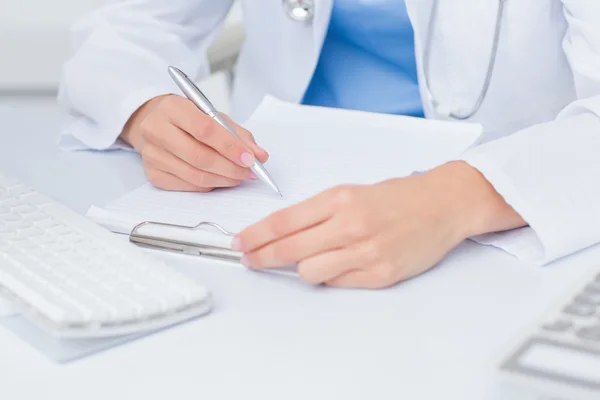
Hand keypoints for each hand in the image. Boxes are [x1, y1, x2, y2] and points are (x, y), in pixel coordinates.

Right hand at [120, 95, 268, 191]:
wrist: (158, 125)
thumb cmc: (190, 120)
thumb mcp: (215, 117)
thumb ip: (238, 135)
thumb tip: (260, 156)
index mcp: (172, 107)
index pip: (204, 129)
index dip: (230, 146)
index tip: (249, 159)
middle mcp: (155, 129)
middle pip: (199, 156)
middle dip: (230, 167)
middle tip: (248, 172)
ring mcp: (151, 154)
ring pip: (195, 175)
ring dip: (223, 180)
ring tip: (239, 177)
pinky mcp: (153, 174)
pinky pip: (189, 186)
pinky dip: (210, 185)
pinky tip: (220, 179)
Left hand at [232, 162, 525, 288]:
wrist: (442, 205)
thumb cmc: (397, 197)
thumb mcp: (352, 192)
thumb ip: (318, 213)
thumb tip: (283, 235)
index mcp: (340, 199)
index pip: (284, 222)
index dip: (256, 235)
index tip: (241, 242)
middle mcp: (350, 225)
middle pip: (289, 250)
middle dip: (262, 257)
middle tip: (250, 259)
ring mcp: (366, 252)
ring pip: (309, 272)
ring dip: (303, 268)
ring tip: (313, 259)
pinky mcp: (380, 274)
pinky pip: (337, 283)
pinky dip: (330, 276)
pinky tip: (339, 264)